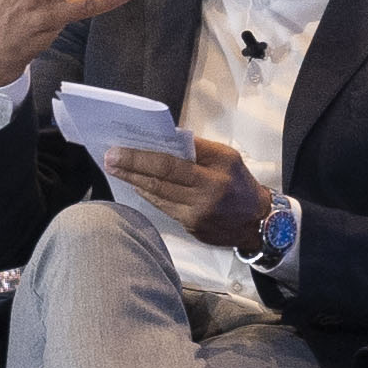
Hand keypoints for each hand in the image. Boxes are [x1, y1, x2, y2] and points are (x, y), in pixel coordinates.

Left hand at [104, 131, 277, 250]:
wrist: (258, 222)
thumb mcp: (227, 158)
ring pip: (158, 194)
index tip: (120, 150)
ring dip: (134, 180)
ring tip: (117, 169)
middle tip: (110, 158)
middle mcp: (206, 193)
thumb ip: (198, 149)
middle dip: (131, 167)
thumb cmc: (240, 183)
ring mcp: (196, 213)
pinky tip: (138, 185)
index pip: (171, 163)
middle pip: (160, 179)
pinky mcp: (191, 227)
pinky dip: (148, 195)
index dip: (142, 157)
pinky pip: (164, 208)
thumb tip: (166, 140)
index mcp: (215, 171)